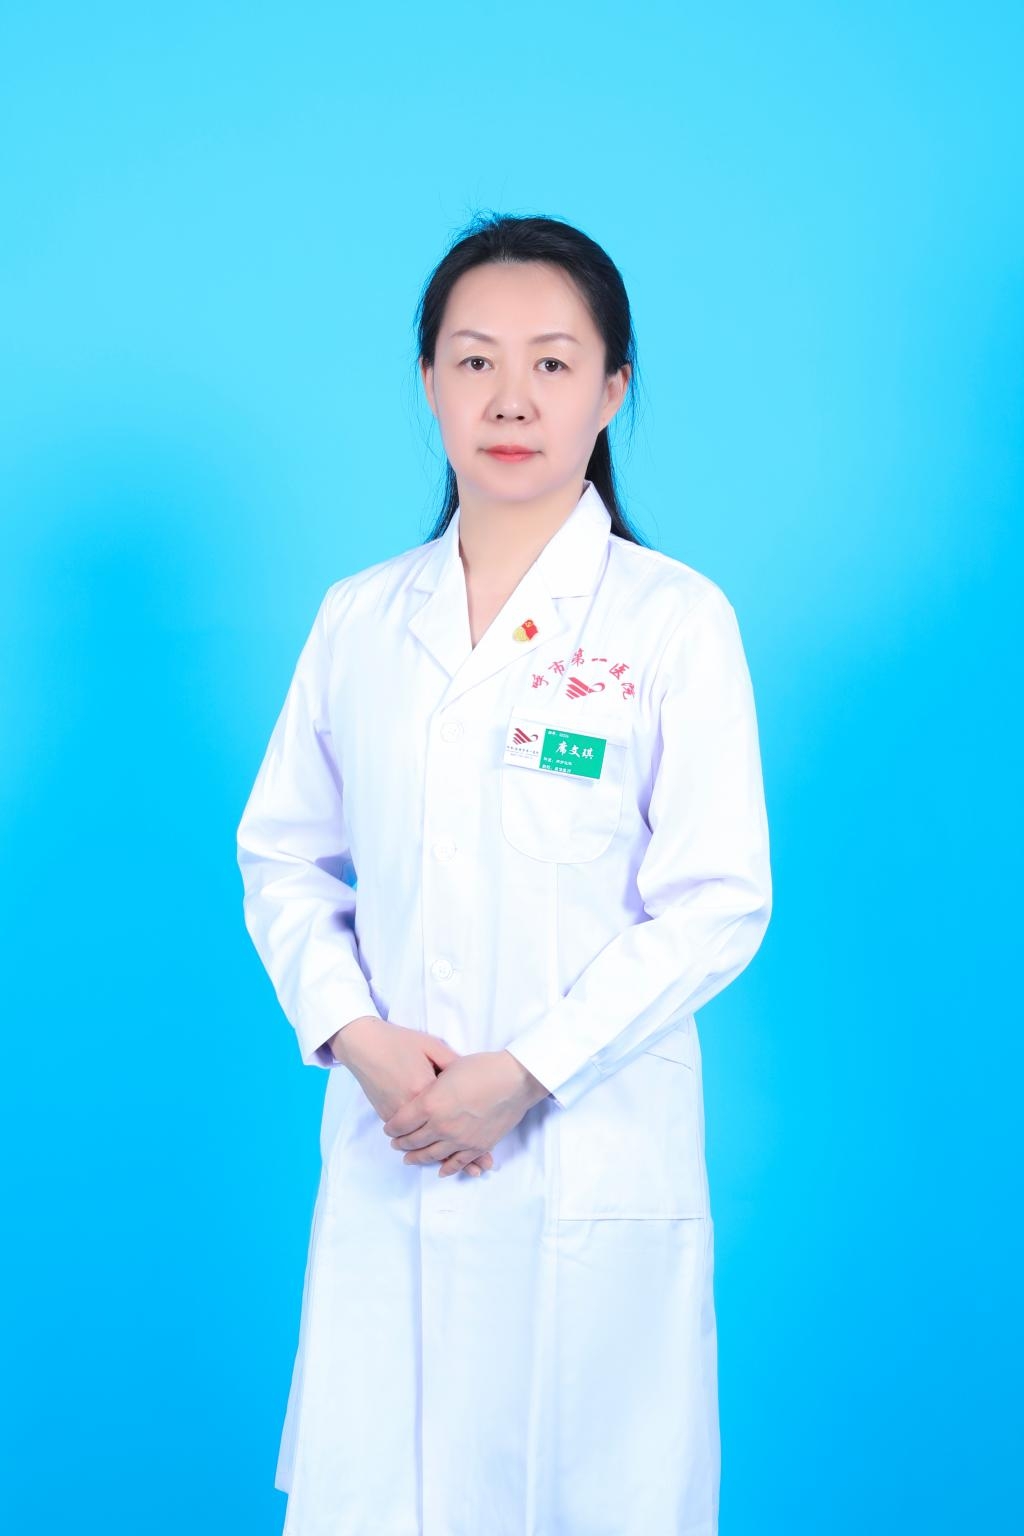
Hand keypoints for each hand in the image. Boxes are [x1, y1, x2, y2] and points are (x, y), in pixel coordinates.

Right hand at [328, 1016, 494, 1174]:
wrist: (365, 1043)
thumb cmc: (400, 1041)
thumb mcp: (432, 1046)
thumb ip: (451, 1063)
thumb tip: (469, 1076)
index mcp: (430, 1091)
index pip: (455, 1112)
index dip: (475, 1127)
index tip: (491, 1140)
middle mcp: (414, 1108)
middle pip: (440, 1136)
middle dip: (462, 1153)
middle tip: (481, 1166)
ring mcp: (398, 1113)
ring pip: (421, 1142)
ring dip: (441, 1157)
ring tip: (461, 1165)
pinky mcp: (386, 1114)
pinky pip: (405, 1137)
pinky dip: (418, 1147)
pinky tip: (430, 1154)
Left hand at [381, 1049, 549, 1177]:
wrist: (514, 1080)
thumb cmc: (481, 1067)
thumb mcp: (447, 1069)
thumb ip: (430, 1086)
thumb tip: (420, 1095)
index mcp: (430, 1104)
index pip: (401, 1123)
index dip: (392, 1127)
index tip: (389, 1128)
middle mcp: (441, 1126)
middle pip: (413, 1141)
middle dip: (401, 1143)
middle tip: (396, 1143)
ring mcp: (459, 1140)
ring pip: (431, 1155)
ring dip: (417, 1158)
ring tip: (410, 1158)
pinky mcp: (477, 1147)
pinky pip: (457, 1163)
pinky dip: (447, 1167)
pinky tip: (440, 1169)